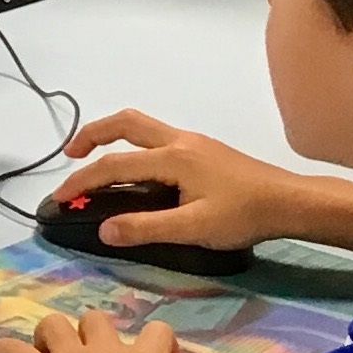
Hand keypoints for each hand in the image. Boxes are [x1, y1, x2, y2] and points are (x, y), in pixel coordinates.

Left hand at [0, 309, 244, 352]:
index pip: (158, 333)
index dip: (162, 342)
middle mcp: (105, 348)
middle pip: (99, 320)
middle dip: (98, 328)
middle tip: (100, 349)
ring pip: (56, 326)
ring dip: (53, 332)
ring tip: (53, 345)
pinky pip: (15, 352)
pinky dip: (5, 350)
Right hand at [57, 109, 322, 253]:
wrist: (291, 203)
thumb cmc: (245, 215)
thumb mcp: (194, 228)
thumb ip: (146, 228)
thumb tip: (103, 229)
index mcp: (172, 157)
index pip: (114, 165)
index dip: (82, 181)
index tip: (60, 197)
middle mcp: (178, 141)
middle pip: (125, 123)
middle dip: (92, 134)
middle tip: (71, 154)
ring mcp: (193, 142)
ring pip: (142, 126)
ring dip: (113, 136)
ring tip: (97, 157)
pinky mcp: (204, 150)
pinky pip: (157, 137)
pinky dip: (134, 145)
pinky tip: (139, 171)